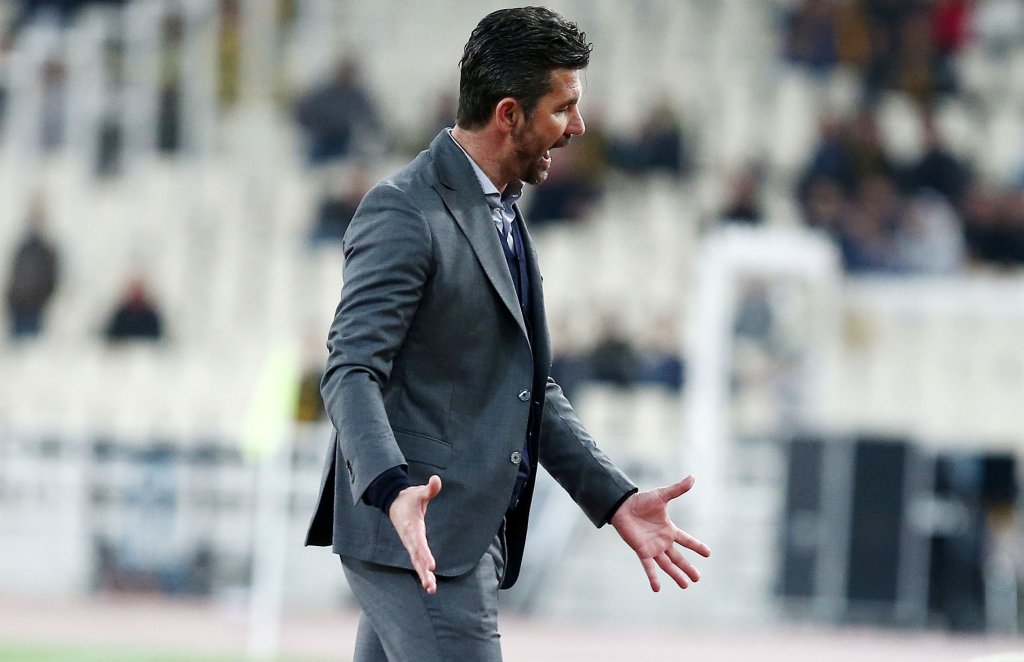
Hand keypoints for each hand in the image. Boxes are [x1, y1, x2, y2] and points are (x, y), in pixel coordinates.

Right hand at [388, 475, 442, 593]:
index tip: (431, 566)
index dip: (425, 554)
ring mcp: (410, 544)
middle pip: (417, 558)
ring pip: (417, 562)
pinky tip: (430, 584)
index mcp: (412, 527)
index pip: (419, 542)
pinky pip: (418, 561)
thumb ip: (429, 489)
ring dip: (424, 576)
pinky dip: (423, 572)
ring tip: (432, 589)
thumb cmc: (408, 498)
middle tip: (431, 585)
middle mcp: (410, 538)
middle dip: (423, 571)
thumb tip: (436, 480)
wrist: (394, 503)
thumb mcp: (418, 492)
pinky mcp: (412, 546)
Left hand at [610, 474, 710, 591]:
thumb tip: (692, 477)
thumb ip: (677, 489)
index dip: (697, 546)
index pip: (686, 540)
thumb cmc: (641, 501)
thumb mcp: (662, 496)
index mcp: (669, 529)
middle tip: (698, 579)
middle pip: (678, 557)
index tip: (708, 553)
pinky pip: (649, 566)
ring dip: (676, 575)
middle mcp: (662, 541)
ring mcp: (652, 547)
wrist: (622, 506)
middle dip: (688, 568)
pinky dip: (653, 576)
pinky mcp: (642, 550)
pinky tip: (657, 588)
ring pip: (667, 564)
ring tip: (686, 586)